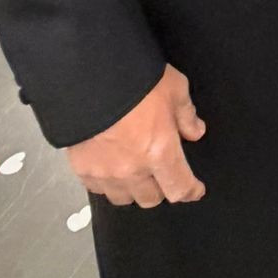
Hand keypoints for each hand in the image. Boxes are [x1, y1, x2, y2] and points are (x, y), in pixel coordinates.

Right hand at [65, 63, 206, 207]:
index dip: (191, 191)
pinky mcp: (82, 168)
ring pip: (123, 198)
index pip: (180, 188)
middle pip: (151, 199)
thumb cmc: (133, 80)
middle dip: (161, 189)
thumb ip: (186, 114)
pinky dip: (107, 182)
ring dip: (132, 189)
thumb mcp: (174, 88)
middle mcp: (133, 169)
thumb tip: (194, 131)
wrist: (88, 77)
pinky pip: (98, 188)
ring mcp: (105, 172)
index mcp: (160, 151)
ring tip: (135, 173)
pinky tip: (111, 167)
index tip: (194, 190)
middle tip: (162, 174)